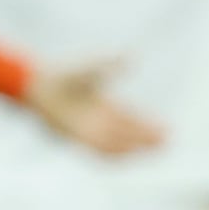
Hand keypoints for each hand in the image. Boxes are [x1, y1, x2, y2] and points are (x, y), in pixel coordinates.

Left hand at [23, 63, 162, 156]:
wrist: (40, 84)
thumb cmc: (66, 73)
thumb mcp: (94, 66)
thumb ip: (112, 64)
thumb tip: (131, 55)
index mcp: (103, 106)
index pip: (130, 119)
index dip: (148, 125)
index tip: (166, 128)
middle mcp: (98, 121)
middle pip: (127, 134)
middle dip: (147, 138)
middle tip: (167, 140)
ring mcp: (88, 131)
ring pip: (117, 144)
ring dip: (135, 147)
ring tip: (154, 148)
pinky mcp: (78, 138)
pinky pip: (100, 151)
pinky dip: (116, 153)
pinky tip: (131, 154)